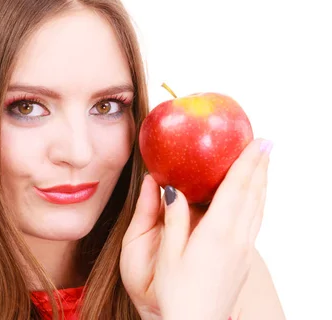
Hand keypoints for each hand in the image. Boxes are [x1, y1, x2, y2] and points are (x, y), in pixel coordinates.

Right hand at [120, 138, 271, 319]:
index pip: (236, 189)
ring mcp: (243, 250)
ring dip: (262, 182)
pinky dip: (258, 201)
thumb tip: (171, 189)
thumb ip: (173, 219)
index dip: (247, 163)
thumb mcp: (169, 254)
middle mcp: (237, 239)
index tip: (257, 142)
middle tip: (266, 142)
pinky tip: (254, 197)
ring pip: (258, 208)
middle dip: (260, 166)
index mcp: (216, 234)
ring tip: (264, 163)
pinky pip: (255, 220)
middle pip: (253, 195)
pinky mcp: (244, 259)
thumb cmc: (177, 293)